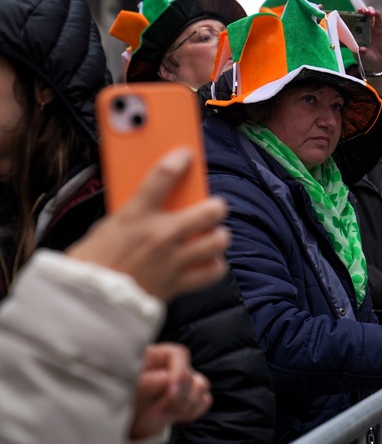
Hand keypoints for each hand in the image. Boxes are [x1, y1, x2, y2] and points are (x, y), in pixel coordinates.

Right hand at [67, 148, 229, 300]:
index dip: (179, 160)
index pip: (163, 175)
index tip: (186, 155)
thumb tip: (155, 201)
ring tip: (212, 237)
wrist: (85, 304)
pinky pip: (212, 272)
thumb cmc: (90, 264)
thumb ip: (134, 214)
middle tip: (213, 208)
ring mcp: (172, 260)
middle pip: (209, 211)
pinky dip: (214, 266)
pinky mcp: (177, 283)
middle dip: (216, 207)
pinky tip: (208, 262)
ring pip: (217, 241)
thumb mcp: (106, 228)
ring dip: (218, 237)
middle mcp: (160, 235)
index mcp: (135, 216)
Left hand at [129, 343, 211, 439]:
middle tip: (160, 407)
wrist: (132, 418)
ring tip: (166, 412)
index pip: (179, 355)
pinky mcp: (196, 395)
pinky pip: (205, 401)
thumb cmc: (128, 397)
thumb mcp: (130, 388)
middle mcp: (176, 366)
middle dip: (177, 396)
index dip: (179, 372)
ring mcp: (188, 380)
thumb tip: (165, 378)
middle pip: (190, 374)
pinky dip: (192, 411)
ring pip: (201, 386)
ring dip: (184, 405)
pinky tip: (176, 414)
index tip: (171, 390)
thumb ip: (145, 381)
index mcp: (159, 357)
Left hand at [356, 6, 381, 72]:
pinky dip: (378, 15)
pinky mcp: (380, 28)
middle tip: (361, 11)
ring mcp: (372, 27)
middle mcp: (362, 28)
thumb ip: (361, 53)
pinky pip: (378, 20)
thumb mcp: (361, 57)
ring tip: (368, 12)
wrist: (377, 62)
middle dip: (360, 10)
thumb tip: (361, 49)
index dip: (351, 15)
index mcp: (355, 33)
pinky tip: (376, 13)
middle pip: (361, 15)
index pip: (352, 21)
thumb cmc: (366, 58)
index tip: (351, 14)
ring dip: (369, 10)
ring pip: (370, 15)